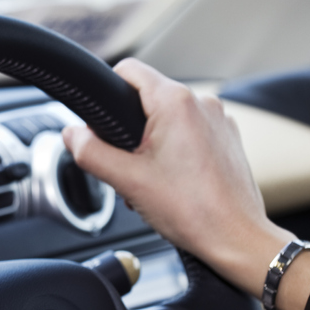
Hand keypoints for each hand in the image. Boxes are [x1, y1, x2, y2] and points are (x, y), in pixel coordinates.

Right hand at [63, 58, 309, 309]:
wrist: (236, 239)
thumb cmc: (194, 211)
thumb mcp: (126, 181)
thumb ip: (90, 151)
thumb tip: (72, 135)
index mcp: (176, 102)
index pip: (128, 70)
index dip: (107, 93)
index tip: (102, 125)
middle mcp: (202, 103)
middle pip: (147, 97)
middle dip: (130, 128)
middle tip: (130, 166)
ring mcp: (219, 120)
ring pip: (168, 117)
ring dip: (153, 142)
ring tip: (155, 179)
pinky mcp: (227, 138)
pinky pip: (189, 131)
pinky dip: (175, 150)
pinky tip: (175, 182)